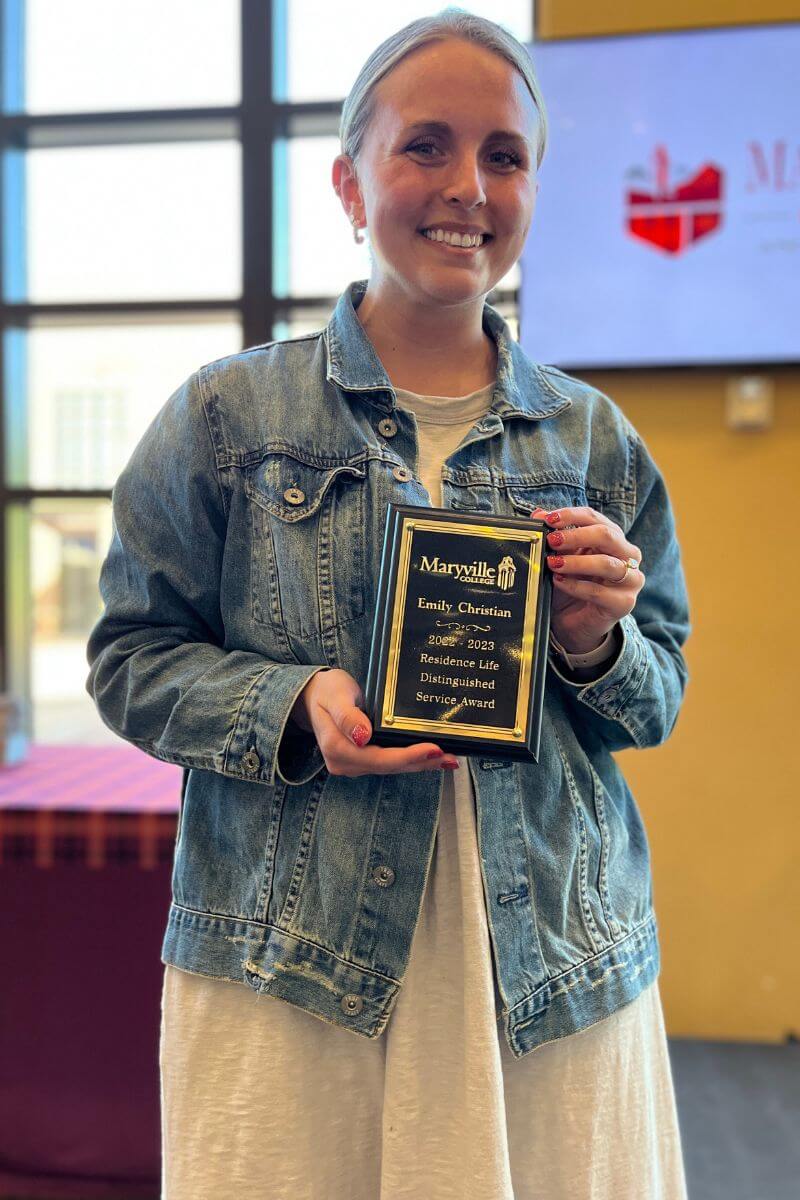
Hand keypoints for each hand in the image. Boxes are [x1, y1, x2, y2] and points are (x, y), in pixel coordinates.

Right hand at [289, 668, 458, 776]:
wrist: (313, 696)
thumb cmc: (326, 691)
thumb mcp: (335, 696)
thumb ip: (347, 716)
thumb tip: (362, 736)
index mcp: (337, 748)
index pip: (379, 758)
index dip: (408, 757)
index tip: (433, 749)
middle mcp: (345, 763)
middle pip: (389, 767)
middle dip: (421, 762)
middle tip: (451, 757)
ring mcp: (353, 764)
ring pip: (392, 768)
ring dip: (420, 764)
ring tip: (449, 759)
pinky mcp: (362, 761)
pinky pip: (389, 763)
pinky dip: (411, 761)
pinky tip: (432, 759)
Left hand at [530, 506, 644, 653]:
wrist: (574, 624)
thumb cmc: (570, 586)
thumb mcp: (561, 559)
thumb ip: (555, 538)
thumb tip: (538, 513)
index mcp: (614, 539)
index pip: (596, 518)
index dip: (572, 515)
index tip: (549, 519)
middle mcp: (628, 556)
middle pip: (607, 535)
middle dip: (576, 536)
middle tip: (551, 540)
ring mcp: (630, 580)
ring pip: (606, 564)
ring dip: (576, 562)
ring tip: (552, 563)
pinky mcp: (624, 603)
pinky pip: (599, 592)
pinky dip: (576, 586)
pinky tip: (559, 582)